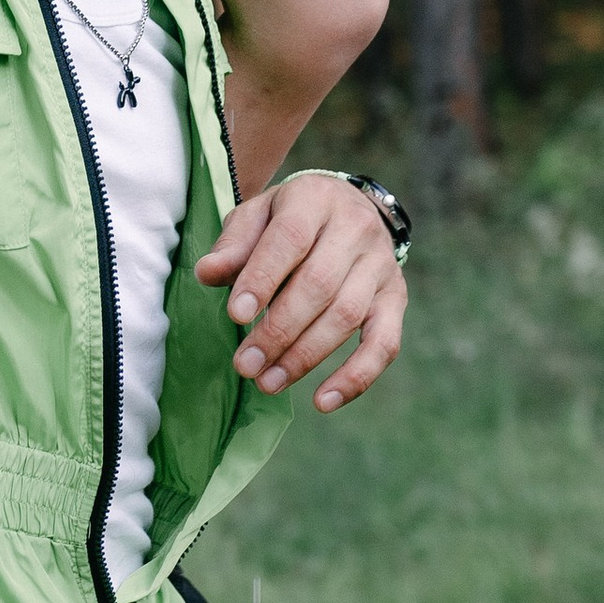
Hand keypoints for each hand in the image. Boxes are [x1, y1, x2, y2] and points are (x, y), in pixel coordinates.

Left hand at [197, 173, 405, 409]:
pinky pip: (384, 344)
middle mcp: (356, 229)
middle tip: (244, 365)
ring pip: (347, 316)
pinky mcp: (396, 298)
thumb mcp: (256, 217)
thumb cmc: (288, 219)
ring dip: (305, 357)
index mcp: (314, 200)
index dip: (263, 279)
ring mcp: (381, 265)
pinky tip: (324, 402)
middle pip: (319, 284)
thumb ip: (234, 246)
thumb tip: (207, 274)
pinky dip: (356, 377)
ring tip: (267, 382)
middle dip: (278, 330)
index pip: (290, 240)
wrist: (346, 208)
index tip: (236, 315)